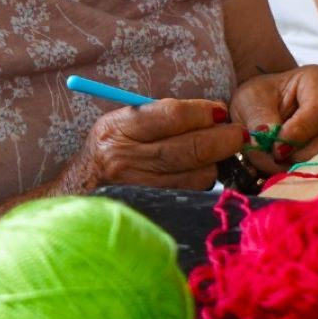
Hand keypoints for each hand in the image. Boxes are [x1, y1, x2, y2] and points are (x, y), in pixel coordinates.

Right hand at [56, 99, 245, 192]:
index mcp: (118, 129)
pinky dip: (202, 180)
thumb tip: (213, 113)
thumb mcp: (121, 123)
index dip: (204, 112)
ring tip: (214, 153)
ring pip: (197, 175)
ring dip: (214, 163)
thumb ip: (159, 115)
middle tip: (239, 134)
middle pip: (190, 149)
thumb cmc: (108, 149)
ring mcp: (139, 188)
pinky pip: (191, 193)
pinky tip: (199, 171)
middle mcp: (125, 159)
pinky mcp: (152, 207)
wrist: (78, 191)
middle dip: (223, 139)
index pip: (172, 115)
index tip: (221, 111)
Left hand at [231, 66, 317, 172]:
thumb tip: (274, 145)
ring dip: (311, 166)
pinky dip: (313, 173)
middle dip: (309, 154)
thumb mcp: (250, 101)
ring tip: (283, 169)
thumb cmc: (259, 97)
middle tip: (281, 162)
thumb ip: (260, 120)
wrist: (264, 106)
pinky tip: (293, 175)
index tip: (276, 149)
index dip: (299, 132)